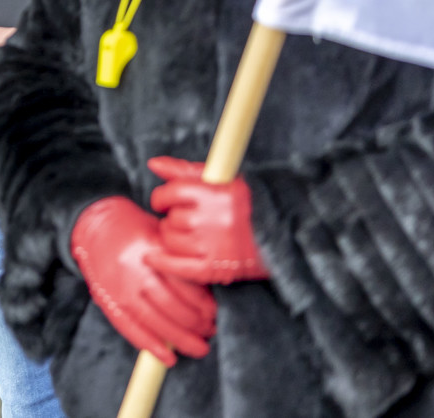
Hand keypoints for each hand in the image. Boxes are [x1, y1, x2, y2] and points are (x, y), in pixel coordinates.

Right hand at [71, 196, 216, 366]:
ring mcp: (119, 288)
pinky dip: (150, 345)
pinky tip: (168, 357)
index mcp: (151, 251)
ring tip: (198, 347)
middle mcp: (135, 271)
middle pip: (171, 306)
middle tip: (210, 331)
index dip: (203, 304)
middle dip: (196, 325)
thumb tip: (206, 297)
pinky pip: (130, 328)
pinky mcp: (107, 300)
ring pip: (153, 321)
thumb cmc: (134, 229)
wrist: (94, 226)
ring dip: (180, 339)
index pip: (183, 284)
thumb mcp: (160, 235)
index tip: (214, 314)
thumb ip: (179, 262)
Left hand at [145, 157, 267, 284]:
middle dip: (172, 217)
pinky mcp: (215, 268)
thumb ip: (185, 171)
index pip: (172, 192)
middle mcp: (214, 219)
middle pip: (171, 218)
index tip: (164, 201)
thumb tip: (153, 163)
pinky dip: (162, 262)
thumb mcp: (222, 180)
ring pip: (171, 240)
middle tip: (185, 219)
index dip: (162, 197)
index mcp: (218, 194)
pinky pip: (178, 267)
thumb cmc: (247, 204)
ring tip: (186, 234)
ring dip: (171, 237)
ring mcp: (214, 246)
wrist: (281, 236)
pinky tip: (152, 258)